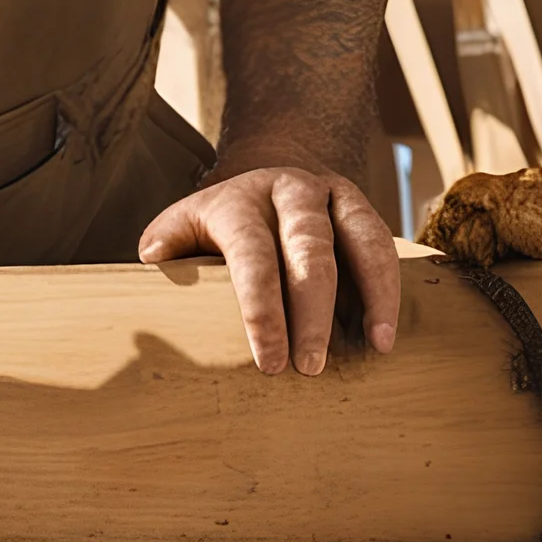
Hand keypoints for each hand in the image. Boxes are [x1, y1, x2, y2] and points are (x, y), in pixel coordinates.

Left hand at [138, 164, 399, 375]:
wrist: (268, 173)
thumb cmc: (224, 222)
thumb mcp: (189, 224)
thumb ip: (170, 240)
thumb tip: (153, 257)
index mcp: (240, 201)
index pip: (252, 254)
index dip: (261, 309)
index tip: (269, 363)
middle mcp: (289, 192)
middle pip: (309, 247)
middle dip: (313, 310)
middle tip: (312, 367)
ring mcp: (330, 195)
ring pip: (359, 238)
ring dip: (371, 293)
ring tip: (376, 346)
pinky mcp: (362, 208)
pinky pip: (382, 245)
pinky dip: (388, 288)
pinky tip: (386, 334)